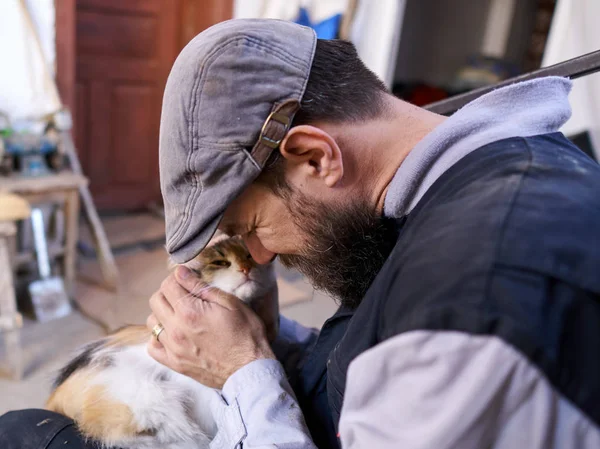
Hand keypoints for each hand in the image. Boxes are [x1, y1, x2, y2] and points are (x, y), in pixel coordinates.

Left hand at [147, 266, 274, 388]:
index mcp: (189, 311)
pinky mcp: (174, 363)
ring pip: (152, 322)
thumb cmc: (245, 334)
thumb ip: (202, 287)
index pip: (167, 285)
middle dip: (168, 292)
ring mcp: (172, 348)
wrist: (249, 369)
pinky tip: (173, 333)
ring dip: (163, 313)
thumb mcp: (230, 303)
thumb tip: (181, 273)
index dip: (177, 277)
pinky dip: (158, 337)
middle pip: (156, 300)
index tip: (187, 278)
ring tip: (180, 314)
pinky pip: (153, 346)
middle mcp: (175, 329)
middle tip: (185, 294)